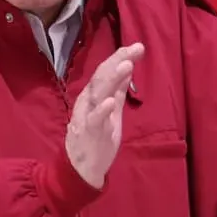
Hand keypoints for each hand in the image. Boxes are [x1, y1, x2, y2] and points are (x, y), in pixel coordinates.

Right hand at [65, 44, 144, 188]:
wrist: (81, 169)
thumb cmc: (97, 139)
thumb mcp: (110, 112)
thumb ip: (117, 91)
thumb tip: (127, 67)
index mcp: (92, 97)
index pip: (104, 73)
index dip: (119, 58)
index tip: (136, 47)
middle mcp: (87, 103)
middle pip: (101, 78)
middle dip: (117, 62)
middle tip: (135, 48)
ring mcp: (86, 118)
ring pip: (97, 95)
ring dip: (111, 80)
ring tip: (125, 66)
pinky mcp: (88, 134)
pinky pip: (94, 120)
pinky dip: (102, 110)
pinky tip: (111, 100)